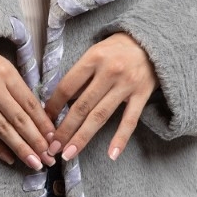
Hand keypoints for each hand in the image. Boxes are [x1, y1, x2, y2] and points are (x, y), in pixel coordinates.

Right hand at [0, 45, 58, 170]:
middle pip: (19, 119)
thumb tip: (37, 111)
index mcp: (5, 73)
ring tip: (35, 162)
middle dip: (37, 141)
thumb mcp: (0, 63)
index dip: (44, 123)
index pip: (30, 103)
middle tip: (50, 158)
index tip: (55, 138)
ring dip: (21, 148)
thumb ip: (17, 85)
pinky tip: (10, 159)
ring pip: (3, 129)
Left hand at [43, 32, 156, 162]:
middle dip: (64, 129)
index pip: (67, 87)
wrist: (152, 41)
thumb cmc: (117, 48)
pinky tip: (111, 155)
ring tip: (69, 154)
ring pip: (100, 116)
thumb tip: (61, 103)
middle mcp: (109, 72)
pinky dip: (120, 139)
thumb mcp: (95, 52)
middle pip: (81, 106)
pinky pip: (130, 121)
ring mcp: (126, 85)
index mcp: (93, 58)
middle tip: (51, 147)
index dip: (53, 107)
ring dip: (82, 137)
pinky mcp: (142, 95)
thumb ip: (81, 75)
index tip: (44, 123)